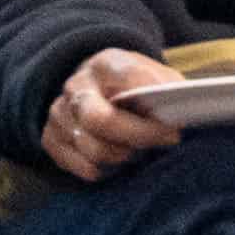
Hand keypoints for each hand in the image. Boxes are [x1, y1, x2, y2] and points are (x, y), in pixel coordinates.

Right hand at [37, 46, 187, 185]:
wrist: (97, 90)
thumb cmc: (135, 88)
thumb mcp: (156, 76)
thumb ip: (169, 88)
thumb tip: (184, 110)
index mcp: (106, 64)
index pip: (128, 80)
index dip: (151, 109)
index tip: (175, 129)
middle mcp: (77, 85)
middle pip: (100, 120)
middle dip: (137, 137)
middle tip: (161, 143)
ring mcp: (59, 112)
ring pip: (93, 149)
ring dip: (123, 157)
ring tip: (138, 151)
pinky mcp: (50, 138)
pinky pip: (82, 167)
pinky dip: (105, 170)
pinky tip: (117, 158)